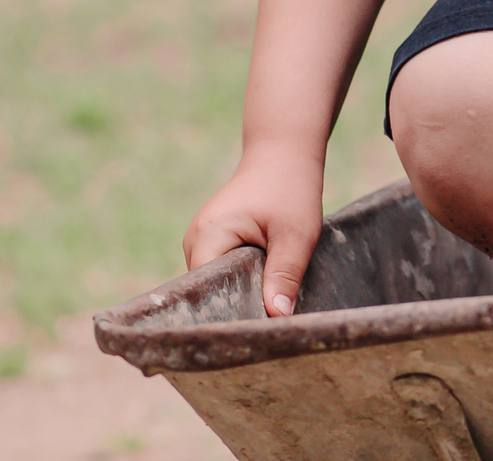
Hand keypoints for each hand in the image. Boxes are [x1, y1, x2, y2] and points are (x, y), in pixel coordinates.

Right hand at [183, 146, 325, 317]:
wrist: (284, 155)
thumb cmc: (291, 189)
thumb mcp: (296, 234)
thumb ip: (285, 275)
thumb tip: (278, 318)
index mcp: (207, 237)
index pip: (205, 293)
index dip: (227, 316)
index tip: (249, 336)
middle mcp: (195, 241)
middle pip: (208, 293)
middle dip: (235, 311)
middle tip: (262, 333)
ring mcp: (201, 242)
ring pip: (216, 285)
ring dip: (240, 297)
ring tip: (263, 317)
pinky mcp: (213, 242)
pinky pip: (222, 274)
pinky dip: (241, 284)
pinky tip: (261, 295)